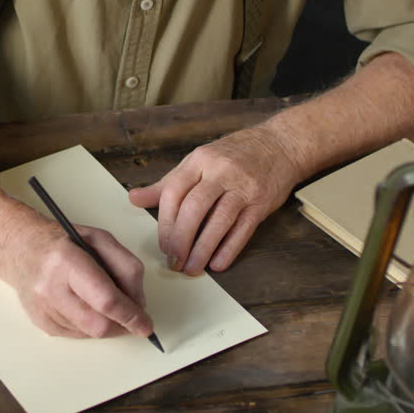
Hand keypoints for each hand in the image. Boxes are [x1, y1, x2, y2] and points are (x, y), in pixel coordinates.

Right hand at [0, 143, 152, 339]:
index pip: (105, 299)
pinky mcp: (40, 323)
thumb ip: (126, 266)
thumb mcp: (100, 239)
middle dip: (122, 324)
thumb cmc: (65, 241)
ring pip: (90, 333)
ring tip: (102, 300)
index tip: (146, 325)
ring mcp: (42, 308)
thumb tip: (138, 303)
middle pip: (98, 324)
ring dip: (107, 323)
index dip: (130, 315)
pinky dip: (90, 324)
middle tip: (131, 315)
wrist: (20, 249)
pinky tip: (84, 304)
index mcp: (67, 260)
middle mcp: (50, 287)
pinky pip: (78, 335)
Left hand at [129, 124, 303, 275]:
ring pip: (218, 222)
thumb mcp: (197, 162)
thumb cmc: (232, 156)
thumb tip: (133, 198)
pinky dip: (228, 249)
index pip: (174, 192)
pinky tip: (217, 264)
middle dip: (180, 239)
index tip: (162, 245)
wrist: (280, 144)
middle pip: (194, 209)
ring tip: (192, 268)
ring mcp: (243, 187)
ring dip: (202, 249)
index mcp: (198, 161)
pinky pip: (242, 230)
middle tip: (174, 261)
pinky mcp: (261, 203)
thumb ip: (167, 184)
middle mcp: (220, 172)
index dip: (165, 222)